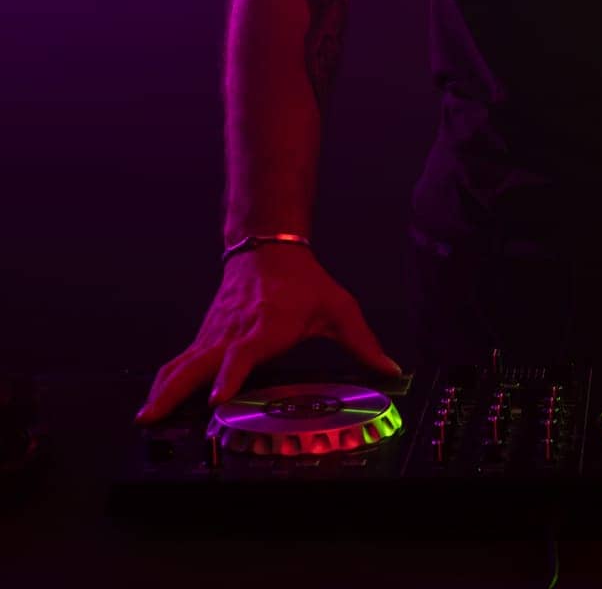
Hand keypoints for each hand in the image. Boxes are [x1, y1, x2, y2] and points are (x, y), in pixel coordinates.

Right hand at [134, 243, 403, 423]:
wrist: (269, 247)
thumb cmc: (303, 281)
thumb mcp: (338, 307)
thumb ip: (364, 342)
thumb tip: (392, 369)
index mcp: (266, 327)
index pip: (243, 353)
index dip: (230, 376)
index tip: (216, 397)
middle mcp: (234, 331)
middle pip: (198, 362)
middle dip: (175, 390)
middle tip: (153, 417)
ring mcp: (216, 333)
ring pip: (183, 362)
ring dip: (163, 388)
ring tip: (144, 418)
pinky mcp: (207, 334)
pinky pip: (183, 359)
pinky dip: (166, 379)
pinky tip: (154, 400)